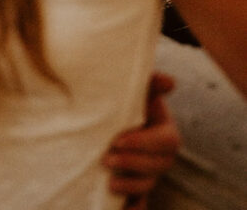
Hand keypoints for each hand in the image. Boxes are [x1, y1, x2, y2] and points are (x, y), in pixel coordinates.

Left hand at [102, 73, 179, 208]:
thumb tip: (171, 82)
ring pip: (148, 185)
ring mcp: (150, 173)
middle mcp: (162, 155)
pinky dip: (134, 208)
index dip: (143, 143)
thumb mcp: (140, 90)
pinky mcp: (137, 186)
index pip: (166, 141)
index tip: (118, 140)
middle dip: (132, 163)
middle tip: (107, 158)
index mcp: (166, 131)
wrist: (113, 115)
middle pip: (157, 166)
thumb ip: (152, 83)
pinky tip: (124, 209)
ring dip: (130, 185)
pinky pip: (140, 203)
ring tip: (109, 180)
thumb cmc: (127, 99)